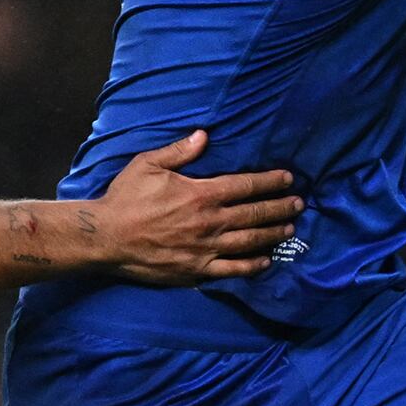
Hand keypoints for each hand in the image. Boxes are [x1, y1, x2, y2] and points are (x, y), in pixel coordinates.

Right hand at [90, 132, 300, 282]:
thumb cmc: (125, 198)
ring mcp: (205, 249)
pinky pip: (232, 270)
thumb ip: (179, 151)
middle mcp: (210, 222)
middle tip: (299, 204)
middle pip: (254, 213)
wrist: (106, 238)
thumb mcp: (148, 164)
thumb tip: (204, 136)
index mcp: (201, 193)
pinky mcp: (196, 270)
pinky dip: (252, 266)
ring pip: (249, 241)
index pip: (245, 185)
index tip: (288, 179)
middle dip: (280, 207)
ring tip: (289, 229)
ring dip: (272, 235)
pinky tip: (265, 261)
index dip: (270, 182)